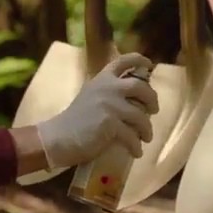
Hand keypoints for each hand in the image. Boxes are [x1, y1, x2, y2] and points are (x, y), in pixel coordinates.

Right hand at [35, 53, 159, 168]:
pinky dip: (136, 146)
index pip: (123, 61)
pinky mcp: (111, 123)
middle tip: (153, 110)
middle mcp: (108, 88)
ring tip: (146, 137)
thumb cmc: (74, 120)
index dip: (139, 60)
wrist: (59, 137)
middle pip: (141, 87)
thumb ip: (108, 93)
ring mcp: (110, 105)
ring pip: (141, 116)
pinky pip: (132, 136)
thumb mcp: (90, 96)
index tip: (149, 65)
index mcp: (102, 79)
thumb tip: (133, 99)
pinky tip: (136, 152)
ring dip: (146, 129)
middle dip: (152, 99)